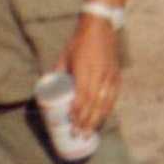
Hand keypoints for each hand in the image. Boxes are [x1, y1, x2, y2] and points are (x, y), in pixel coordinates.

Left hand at [56, 14, 120, 134]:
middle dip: (87, 121)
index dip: (78, 111)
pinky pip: (113, 97)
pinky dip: (107, 110)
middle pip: (94, 103)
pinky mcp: (117, 76)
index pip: (83, 95)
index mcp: (84, 69)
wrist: (100, 28)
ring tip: (90, 133)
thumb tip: (46, 86)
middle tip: (80, 135)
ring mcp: (110, 76)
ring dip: (98, 120)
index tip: (72, 122)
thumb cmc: (78, 43)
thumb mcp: (64, 56)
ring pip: (105, 103)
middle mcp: (99, 74)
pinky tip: (102, 119)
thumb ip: (57, 72)